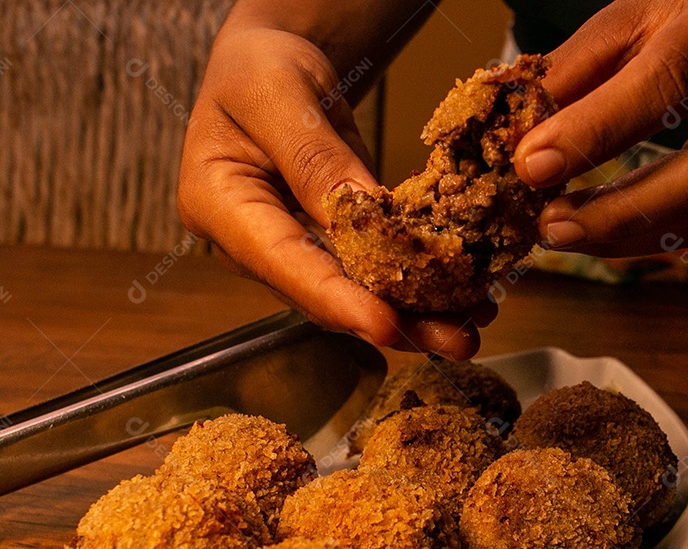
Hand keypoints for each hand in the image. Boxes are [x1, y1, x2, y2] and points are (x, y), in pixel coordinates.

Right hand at [178, 24, 484, 359]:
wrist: (266, 65)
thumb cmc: (257, 68)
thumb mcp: (279, 94)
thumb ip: (315, 157)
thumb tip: (367, 213)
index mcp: (218, 203)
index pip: (282, 261)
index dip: (336, 300)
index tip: (386, 325)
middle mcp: (251, 242)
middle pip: (323, 293)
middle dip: (391, 321)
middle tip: (454, 343)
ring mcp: (289, 248)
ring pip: (352, 292)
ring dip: (413, 315)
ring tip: (469, 330)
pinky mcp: (324, 244)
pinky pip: (370, 270)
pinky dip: (414, 284)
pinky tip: (461, 299)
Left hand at [514, 0, 687, 256]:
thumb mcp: (634, 15)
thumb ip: (575, 70)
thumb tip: (516, 137)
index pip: (670, 79)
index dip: (598, 130)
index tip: (533, 165)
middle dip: (622, 209)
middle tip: (552, 225)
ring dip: (633, 232)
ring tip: (566, 233)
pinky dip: (657, 234)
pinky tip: (608, 233)